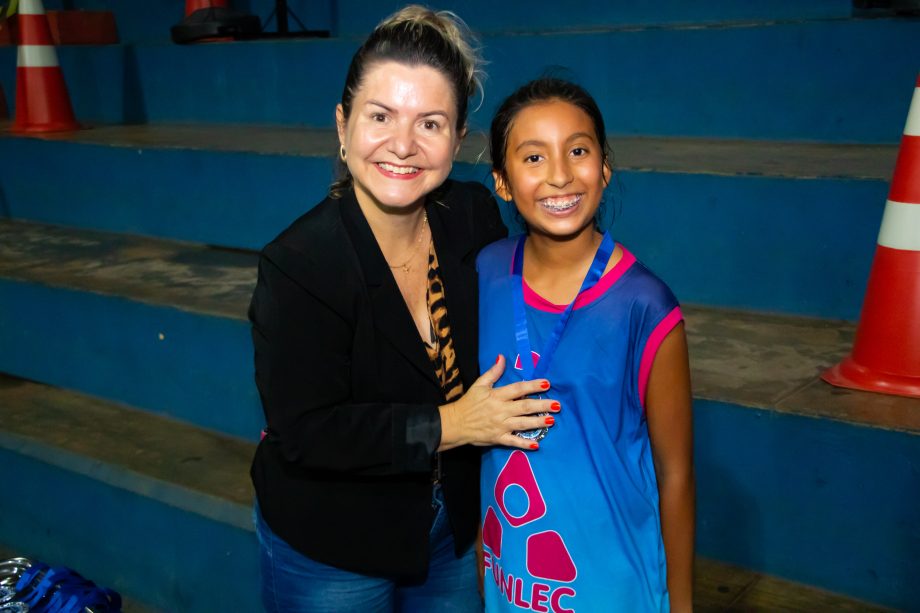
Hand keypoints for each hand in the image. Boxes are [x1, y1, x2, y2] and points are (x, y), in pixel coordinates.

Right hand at [438, 355, 559, 450]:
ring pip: (522, 423)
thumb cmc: (468, 402)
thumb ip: (493, 372)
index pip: (518, 389)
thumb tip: (502, 357)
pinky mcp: (498, 438)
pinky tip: (536, 444)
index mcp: (497, 395)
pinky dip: (524, 443)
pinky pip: (513, 441)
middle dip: (542, 405)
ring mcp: (500, 425)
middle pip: (525, 407)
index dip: (533, 386)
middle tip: (557, 405)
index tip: (547, 384)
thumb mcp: (479, 384)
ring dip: (538, 422)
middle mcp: (501, 410)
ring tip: (552, 420)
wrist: (455, 423)